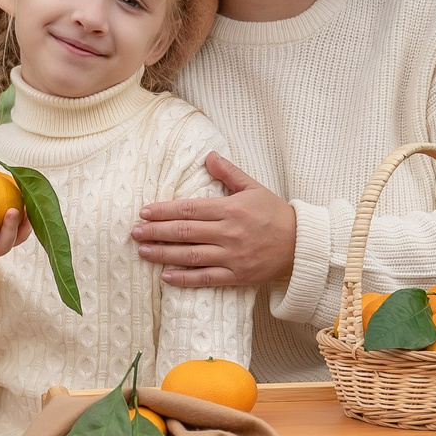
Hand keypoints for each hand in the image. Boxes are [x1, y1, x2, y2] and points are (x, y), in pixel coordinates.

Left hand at [130, 153, 296, 288]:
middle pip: (185, 232)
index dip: (164, 210)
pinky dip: (184, 279)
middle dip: (156, 232)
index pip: (190, 209)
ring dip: (163, 254)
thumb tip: (208, 156)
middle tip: (134, 232)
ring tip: (143, 251)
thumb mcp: (254, 188)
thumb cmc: (275, 214)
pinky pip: (206, 278)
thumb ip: (229, 173)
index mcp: (232, 209)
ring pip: (191, 256)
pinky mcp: (237, 276)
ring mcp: (232, 257)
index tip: (144, 211)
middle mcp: (229, 233)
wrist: (301, 245)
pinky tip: (165, 277)